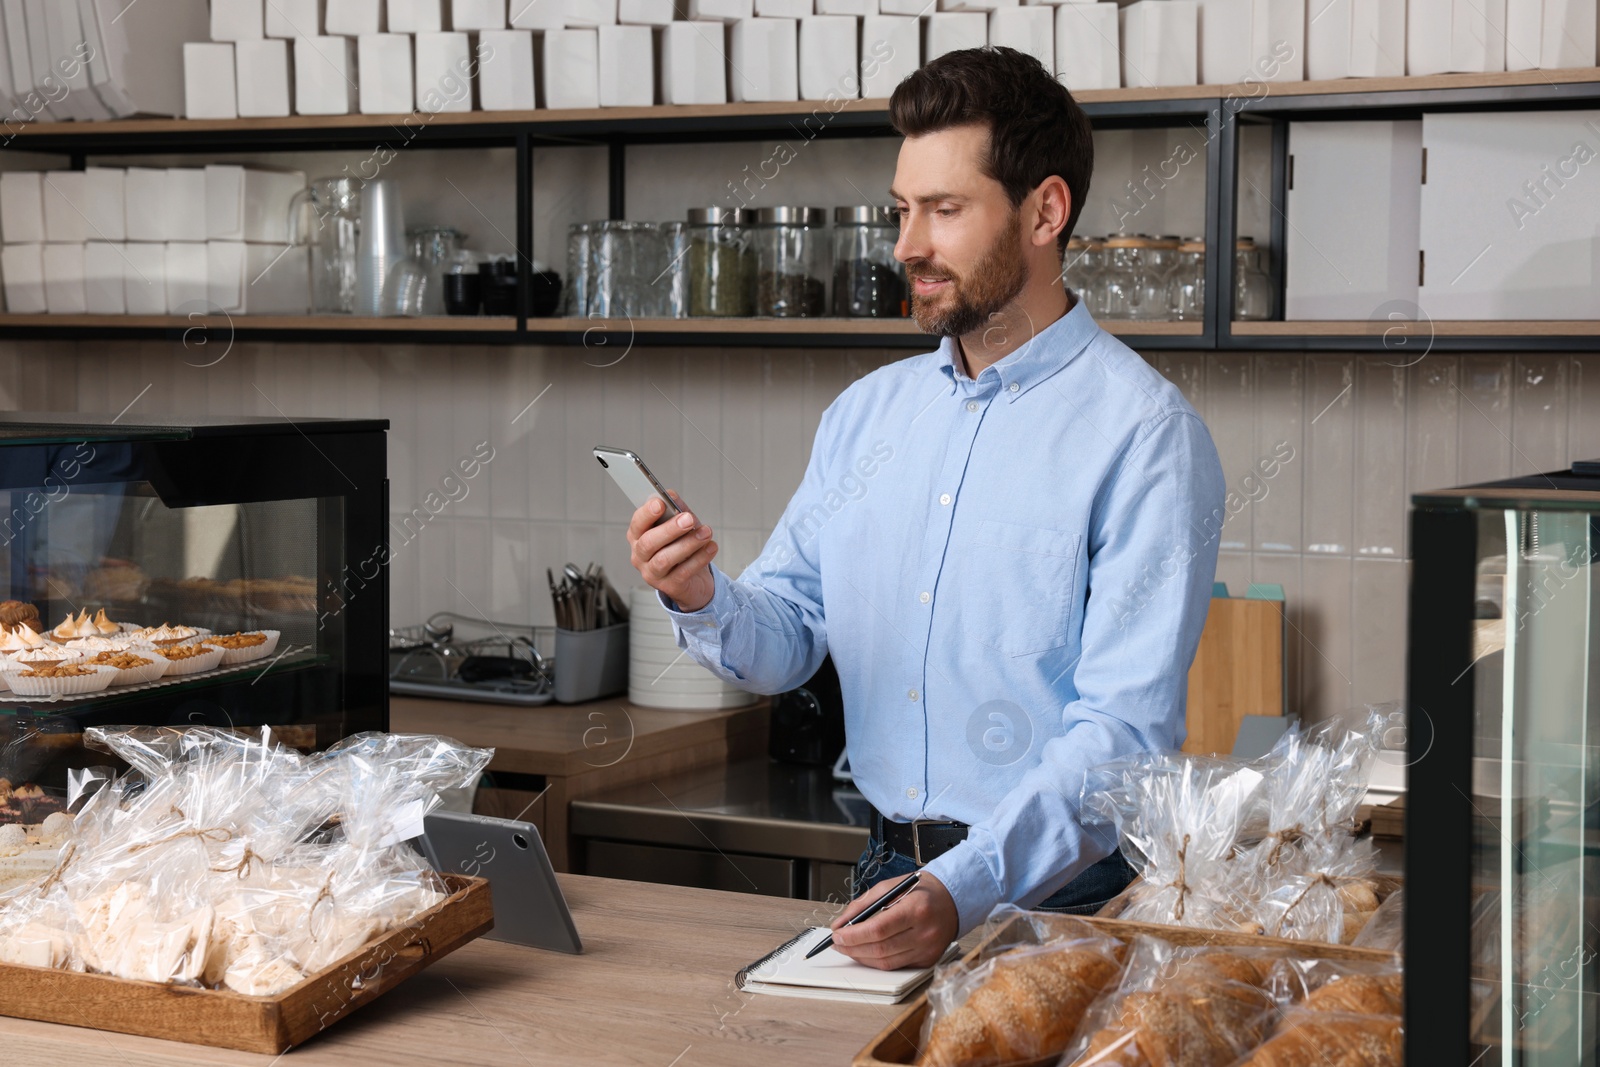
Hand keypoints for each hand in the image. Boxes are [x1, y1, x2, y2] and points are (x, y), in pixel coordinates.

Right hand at [627, 491, 717, 612]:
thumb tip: (671, 495)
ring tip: (706, 533)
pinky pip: (683, 572)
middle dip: (670, 529)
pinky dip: (699, 558)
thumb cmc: (682, 547)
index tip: (660, 503)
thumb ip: (675, 510)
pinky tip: (711, 547)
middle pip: (649, 542)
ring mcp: (652, 573)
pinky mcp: (669, 587)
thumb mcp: (680, 525)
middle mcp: (640, 556)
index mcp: (638, 536)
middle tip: (689, 519)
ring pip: (665, 559)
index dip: (647, 513)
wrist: (693, 580)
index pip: (637, 523)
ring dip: (688, 544)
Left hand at [828, 873, 958, 970]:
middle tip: (837, 943)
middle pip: (880, 949)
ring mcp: (928, 950)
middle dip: (853, 947)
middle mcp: (925, 932)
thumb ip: (863, 904)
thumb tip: (840, 923)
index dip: (854, 935)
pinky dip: (877, 962)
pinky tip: (867, 953)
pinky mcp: (928, 960)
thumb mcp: (891, 886)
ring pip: (886, 962)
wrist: (953, 899)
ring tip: (848, 948)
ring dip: (862, 957)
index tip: (837, 935)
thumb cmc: (921, 890)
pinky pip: (896, 966)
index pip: (879, 929)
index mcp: (916, 909)